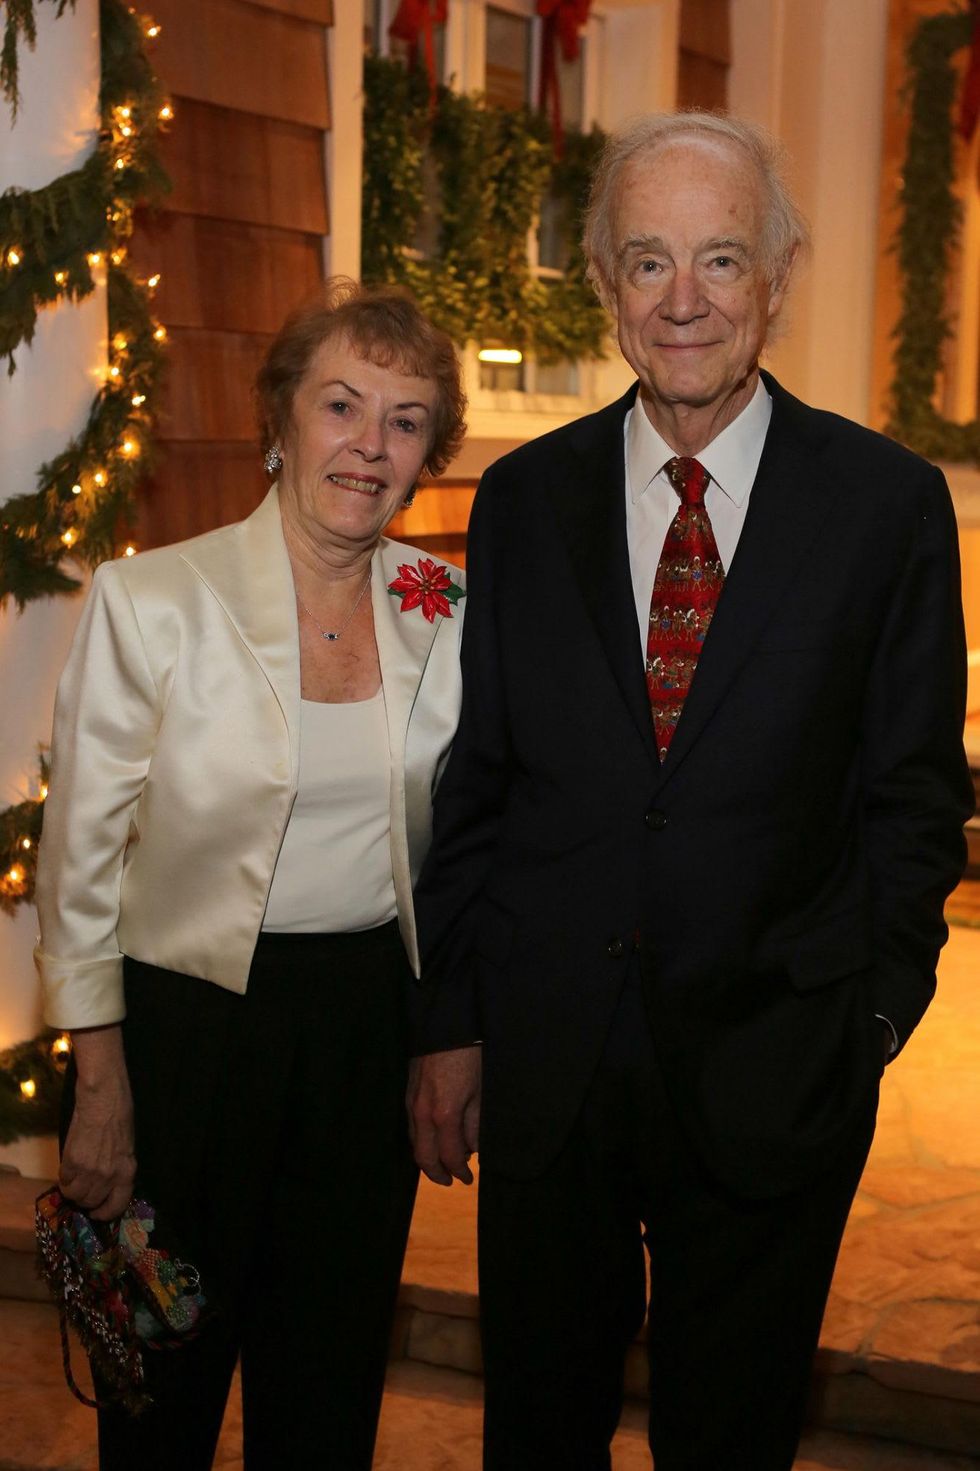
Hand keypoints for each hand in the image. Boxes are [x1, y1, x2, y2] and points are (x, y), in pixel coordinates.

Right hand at [59, 1026, 135, 1220]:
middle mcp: (109, 1176)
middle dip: (86, 1199)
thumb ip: (117, 1168)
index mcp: (127, 1171)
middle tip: (82, 1188)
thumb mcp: (126, 1147)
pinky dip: (64, 1178)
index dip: (105, 1213)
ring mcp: (90, 1171)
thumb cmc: (119, 1117)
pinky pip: (63, 1181)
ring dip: (72, 1190)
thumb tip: (105, 1185)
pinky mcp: (72, 1162)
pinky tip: (68, 1167)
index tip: (97, 1213)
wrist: (102, 1099)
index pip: (117, 1205)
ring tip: (74, 1178)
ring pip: (75, 1195)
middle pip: (91, 1202)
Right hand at [407, 1046, 481, 1185]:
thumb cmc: (470, 1055)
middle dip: (437, 1173)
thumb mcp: (481, 1091)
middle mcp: (422, 1113)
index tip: (468, 1179)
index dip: (460, 1171)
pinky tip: (433, 1138)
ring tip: (443, 1163)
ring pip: (414, 1142)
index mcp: (445, 1115)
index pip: (451, 1156)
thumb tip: (474, 1148)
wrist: (446, 1024)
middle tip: (451, 1180)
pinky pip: (411, 1127)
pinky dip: (421, 1139)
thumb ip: (476, 1124)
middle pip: (424, 1157)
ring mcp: (411, 1103)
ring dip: (427, 1157)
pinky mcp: (407, 1093)